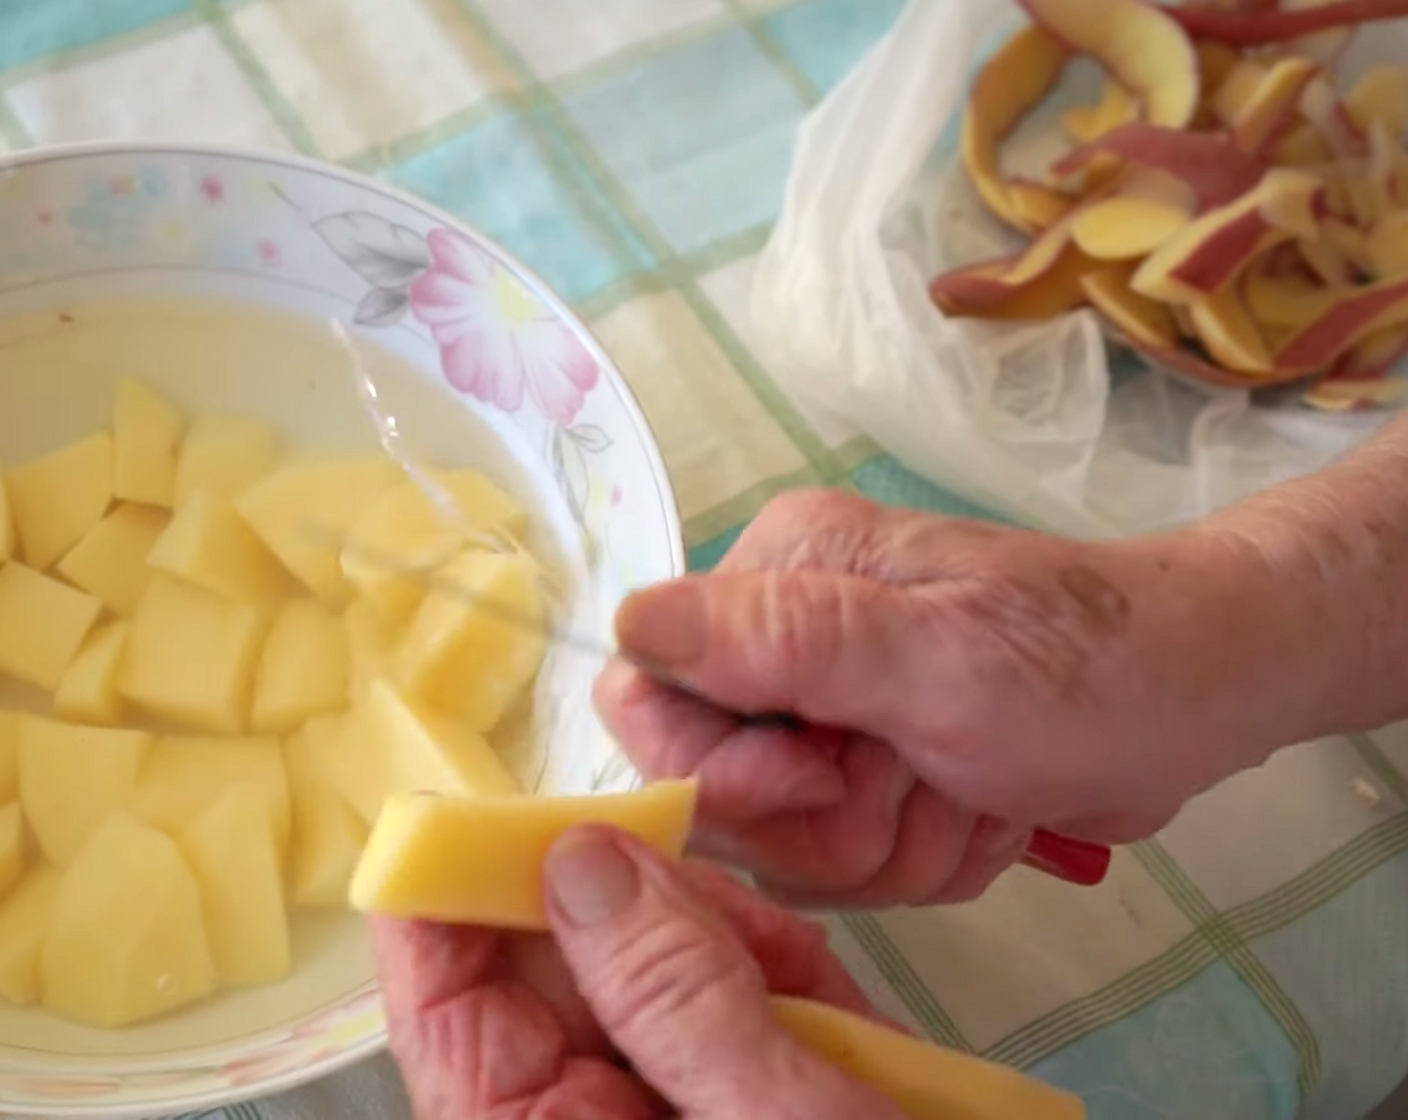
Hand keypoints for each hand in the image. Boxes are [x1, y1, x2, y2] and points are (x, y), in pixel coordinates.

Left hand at [375, 827, 903, 1119]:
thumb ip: (674, 994)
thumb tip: (580, 861)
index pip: (447, 1010)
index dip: (443, 902)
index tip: (467, 812)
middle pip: (559, 968)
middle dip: (650, 916)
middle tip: (736, 915)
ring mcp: (655, 1108)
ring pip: (648, 967)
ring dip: (737, 952)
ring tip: (815, 996)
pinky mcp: (723, 1096)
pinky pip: (722, 1002)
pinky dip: (781, 987)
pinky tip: (836, 1017)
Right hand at [596, 490, 1317, 906]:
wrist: (1200, 695)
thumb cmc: (1083, 666)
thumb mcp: (937, 657)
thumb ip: (783, 641)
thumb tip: (626, 621)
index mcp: (777, 579)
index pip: (650, 695)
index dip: (721, 770)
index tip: (826, 776)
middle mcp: (782, 639)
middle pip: (718, 789)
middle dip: (831, 819)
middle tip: (928, 774)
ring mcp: (827, 711)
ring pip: (785, 843)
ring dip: (890, 843)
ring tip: (972, 790)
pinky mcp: (868, 770)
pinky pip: (844, 862)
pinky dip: (922, 857)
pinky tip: (984, 810)